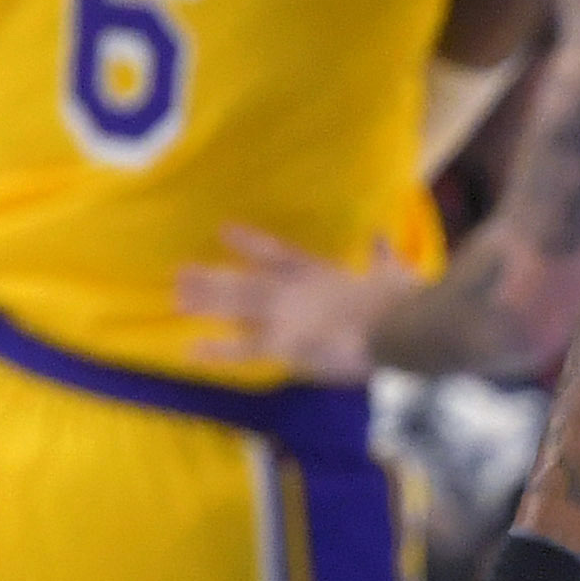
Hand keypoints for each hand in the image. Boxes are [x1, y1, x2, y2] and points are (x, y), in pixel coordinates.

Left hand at [179, 224, 412, 381]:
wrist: (399, 324)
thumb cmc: (402, 298)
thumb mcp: (393, 269)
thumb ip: (381, 252)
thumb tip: (382, 234)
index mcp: (319, 272)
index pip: (276, 252)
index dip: (248, 242)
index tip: (223, 230)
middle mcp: (294, 290)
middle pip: (245, 280)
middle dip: (213, 278)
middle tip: (180, 273)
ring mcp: (285, 316)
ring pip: (236, 306)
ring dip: (206, 301)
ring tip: (177, 296)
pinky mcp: (285, 344)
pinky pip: (244, 349)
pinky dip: (217, 350)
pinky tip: (191, 349)